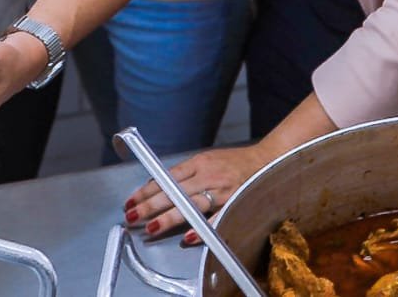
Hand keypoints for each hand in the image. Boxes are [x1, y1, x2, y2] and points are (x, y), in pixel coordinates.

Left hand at [123, 143, 272, 243]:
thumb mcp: (206, 160)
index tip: (131, 201)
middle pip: (174, 192)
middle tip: (132, 216)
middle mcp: (207, 175)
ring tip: (151, 227)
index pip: (166, 177)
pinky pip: (217, 218)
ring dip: (169, 217)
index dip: (147, 190)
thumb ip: (185, 173)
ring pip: (190, 205)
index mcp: (198, 163)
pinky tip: (189, 237)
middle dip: (150, 205)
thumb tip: (158, 185)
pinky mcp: (234, 202)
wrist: (265, 160)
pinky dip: (203, 228)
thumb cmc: (232, 163)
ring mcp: (221, 190)